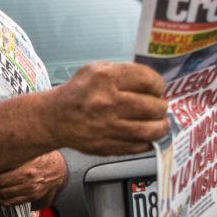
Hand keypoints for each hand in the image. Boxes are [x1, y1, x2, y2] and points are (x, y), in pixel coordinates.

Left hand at [0, 151, 67, 208]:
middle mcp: (28, 184)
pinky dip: (0, 202)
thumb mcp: (30, 152)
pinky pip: (12, 203)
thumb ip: (14, 154)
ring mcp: (30, 192)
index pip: (0, 179)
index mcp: (26, 171)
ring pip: (5, 198)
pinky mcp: (31, 197)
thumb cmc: (43, 157)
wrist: (58, 169)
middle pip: (0, 190)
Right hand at [45, 62, 167, 155]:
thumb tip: (154, 84)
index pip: (148, 80)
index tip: (157, 88)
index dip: (158, 85)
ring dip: (161, 127)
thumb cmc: (79, 92)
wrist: (55, 117)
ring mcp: (106, 126)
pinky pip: (137, 146)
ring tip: (161, 123)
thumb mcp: (97, 69)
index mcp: (105, 78)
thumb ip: (125, 73)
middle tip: (159, 107)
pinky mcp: (105, 145)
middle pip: (153, 107)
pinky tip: (147, 136)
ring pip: (149, 130)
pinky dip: (148, 141)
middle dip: (161, 107)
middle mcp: (106, 102)